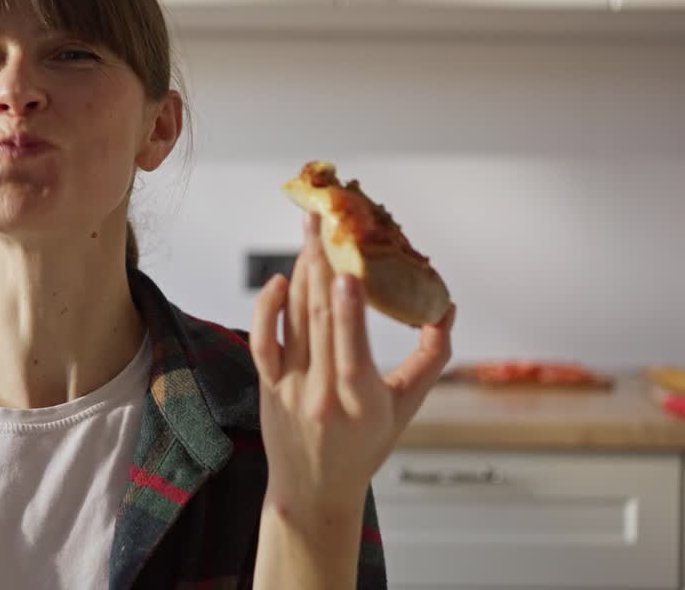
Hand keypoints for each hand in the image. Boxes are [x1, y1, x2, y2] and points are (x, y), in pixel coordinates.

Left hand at [248, 212, 454, 521]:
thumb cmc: (365, 445)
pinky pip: (263, 340)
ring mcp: (290, 386)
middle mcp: (321, 392)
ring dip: (302, 272)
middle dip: (324, 266)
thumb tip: (446, 308)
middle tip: (327, 222)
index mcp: (361, 400)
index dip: (349, 310)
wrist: (315, 487)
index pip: (352, 350)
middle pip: (320, 320)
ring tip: (310, 234)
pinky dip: (268, 309)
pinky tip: (279, 280)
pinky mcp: (268, 383)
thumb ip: (432, 356)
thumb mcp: (408, 405)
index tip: (349, 271)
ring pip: (294, 320)